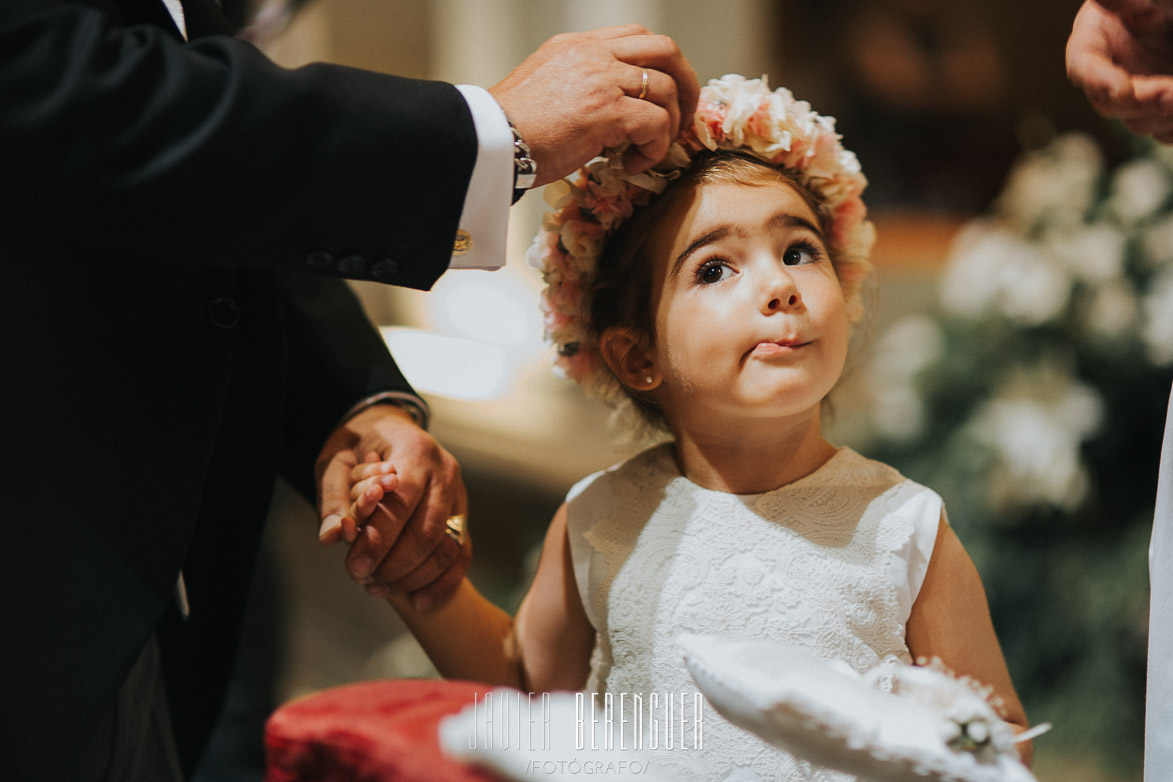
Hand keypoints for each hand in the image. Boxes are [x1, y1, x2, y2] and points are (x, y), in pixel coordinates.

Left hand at [315, 405, 469, 609]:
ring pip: (447, 546)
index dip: (379, 539)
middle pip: (427, 530)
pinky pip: (461, 554)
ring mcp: (458, 494)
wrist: (388, 428)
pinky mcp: (462, 514)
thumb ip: (333, 499)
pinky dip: (443, 582)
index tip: (354, 567)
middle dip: (394, 564)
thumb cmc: (359, 445)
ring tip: (379, 587)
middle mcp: (445, 471)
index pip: (402, 503)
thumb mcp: (335, 462)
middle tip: (364, 580)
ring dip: (414, 576)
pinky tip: (418, 601)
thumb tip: (330, 537)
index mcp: (415, 451)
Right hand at [490, 24, 699, 183]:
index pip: (636, 37)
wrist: (487, 141)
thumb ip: (577, 88)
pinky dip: (655, 148)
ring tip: (649, 151)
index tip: (665, 95)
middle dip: (686, 84)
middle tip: (682, 118)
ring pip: (666, 89)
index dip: (662, 65)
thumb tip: (607, 118)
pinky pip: (655, 124)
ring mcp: (602, 79)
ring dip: (669, 125)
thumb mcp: (542, 88)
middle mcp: (592, 53)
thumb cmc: (506, 129)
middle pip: (665, 49)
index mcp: (577, 45)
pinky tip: (633, 165)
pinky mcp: (607, 110)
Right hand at [1067, 0, 1172, 140]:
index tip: (1120, 88)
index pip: (1083, 65)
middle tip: (1171, 94)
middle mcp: (1110, 71)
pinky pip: (1161, 128)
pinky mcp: (1157, 110)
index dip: (1097, 80)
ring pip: (1136, 121)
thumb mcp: (1149, 0)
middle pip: (1108, 102)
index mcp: (1096, 40)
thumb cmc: (1163, 5)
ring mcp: (1135, 93)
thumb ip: (1123, 0)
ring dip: (1161, 116)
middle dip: (1141, 102)